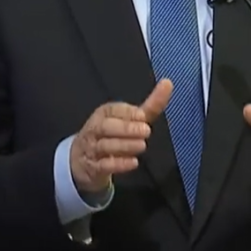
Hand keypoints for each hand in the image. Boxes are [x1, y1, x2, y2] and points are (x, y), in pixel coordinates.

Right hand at [70, 79, 172, 193]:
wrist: (83, 161)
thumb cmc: (113, 135)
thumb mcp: (130, 120)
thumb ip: (150, 105)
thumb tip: (168, 83)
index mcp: (104, 114)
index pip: (112, 110)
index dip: (128, 112)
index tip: (143, 115)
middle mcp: (95, 129)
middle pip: (105, 127)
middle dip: (126, 128)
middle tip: (146, 130)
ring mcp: (91, 149)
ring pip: (104, 146)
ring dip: (124, 145)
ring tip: (142, 145)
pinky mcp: (92, 168)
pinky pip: (103, 165)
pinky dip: (118, 164)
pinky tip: (133, 163)